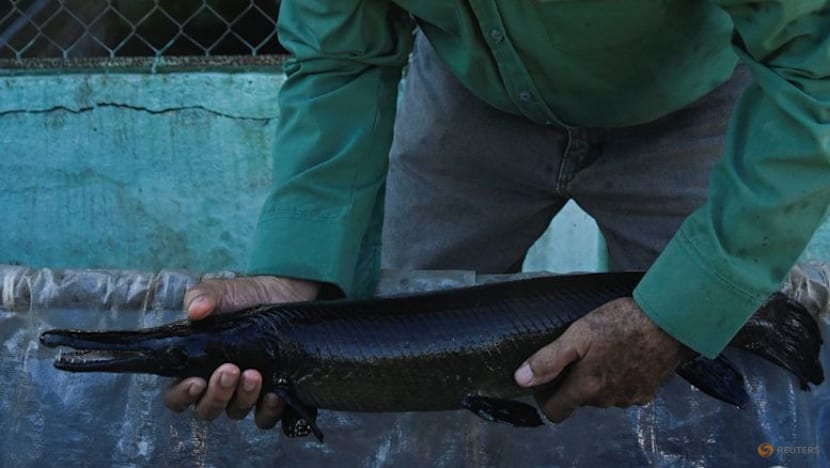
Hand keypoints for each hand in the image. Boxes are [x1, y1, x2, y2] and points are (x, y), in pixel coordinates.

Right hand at [163, 275, 319, 427]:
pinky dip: (268, 411)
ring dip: (243, 398)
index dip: (182, 395)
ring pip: (236, 412)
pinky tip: (275, 394)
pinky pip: (266, 417)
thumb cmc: (245, 297)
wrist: (287, 294)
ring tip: (254, 374)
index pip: (177, 396)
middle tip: (230, 370)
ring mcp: (246, 393)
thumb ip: (202, 296)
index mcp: (197, 366)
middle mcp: (219, 386)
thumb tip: (195, 309)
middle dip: (217, 394)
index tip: (196, 381)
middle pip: (206, 409)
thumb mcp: (221, 292)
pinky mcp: (273, 394)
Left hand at [513, 297, 693, 421]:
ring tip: (601, 352)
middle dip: (573, 383)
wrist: (670, 322)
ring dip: (597, 381)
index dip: (545, 399)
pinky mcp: (647, 392)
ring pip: (602, 396)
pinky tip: (624, 356)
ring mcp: (629, 398)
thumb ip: (549, 359)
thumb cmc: (621, 323)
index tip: (546, 380)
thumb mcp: (578, 334)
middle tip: (576, 355)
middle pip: (579, 401)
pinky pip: (625, 392)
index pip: (555, 412)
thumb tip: (521, 379)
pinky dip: (620, 379)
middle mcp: (607, 400)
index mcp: (587, 388)